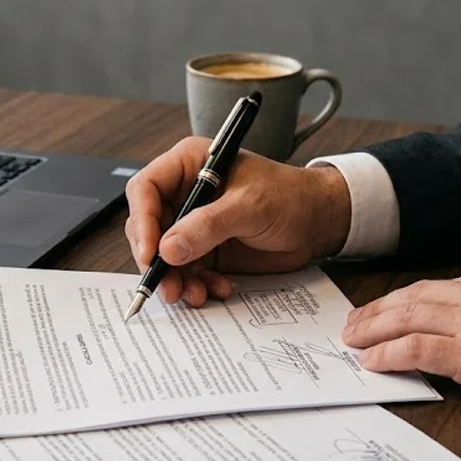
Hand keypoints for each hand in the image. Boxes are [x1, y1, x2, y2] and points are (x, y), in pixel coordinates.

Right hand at [124, 136, 350, 306]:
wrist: (319, 220)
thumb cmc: (291, 196)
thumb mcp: (250, 206)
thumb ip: (208, 226)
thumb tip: (168, 249)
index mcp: (190, 165)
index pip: (145, 190)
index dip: (142, 221)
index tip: (150, 253)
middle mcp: (185, 193)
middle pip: (148, 227)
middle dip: (155, 260)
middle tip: (167, 285)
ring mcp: (193, 224)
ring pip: (164, 255)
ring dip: (175, 279)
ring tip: (194, 295)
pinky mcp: (205, 249)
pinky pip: (186, 271)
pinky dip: (196, 285)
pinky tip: (215, 289)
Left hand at [341, 264, 460, 432]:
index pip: (437, 286)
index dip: (404, 300)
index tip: (386, 310)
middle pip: (414, 296)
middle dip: (378, 309)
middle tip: (354, 322)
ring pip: (408, 317)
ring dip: (373, 329)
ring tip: (353, 340)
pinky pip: (416, 348)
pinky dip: (389, 353)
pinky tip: (373, 361)